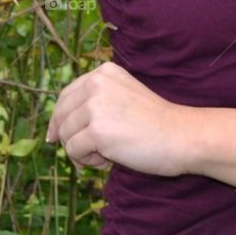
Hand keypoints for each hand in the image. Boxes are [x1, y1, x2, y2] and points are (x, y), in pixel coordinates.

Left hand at [44, 60, 193, 176]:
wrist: (181, 136)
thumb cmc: (155, 123)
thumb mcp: (122, 97)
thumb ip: (95, 102)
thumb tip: (55, 128)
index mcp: (104, 73)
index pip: (66, 95)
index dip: (58, 119)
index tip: (54, 137)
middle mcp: (97, 83)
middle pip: (61, 116)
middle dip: (69, 138)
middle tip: (91, 152)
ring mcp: (96, 105)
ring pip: (65, 135)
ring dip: (81, 152)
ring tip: (107, 154)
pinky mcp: (97, 130)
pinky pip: (73, 151)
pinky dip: (87, 161)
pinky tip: (109, 159)